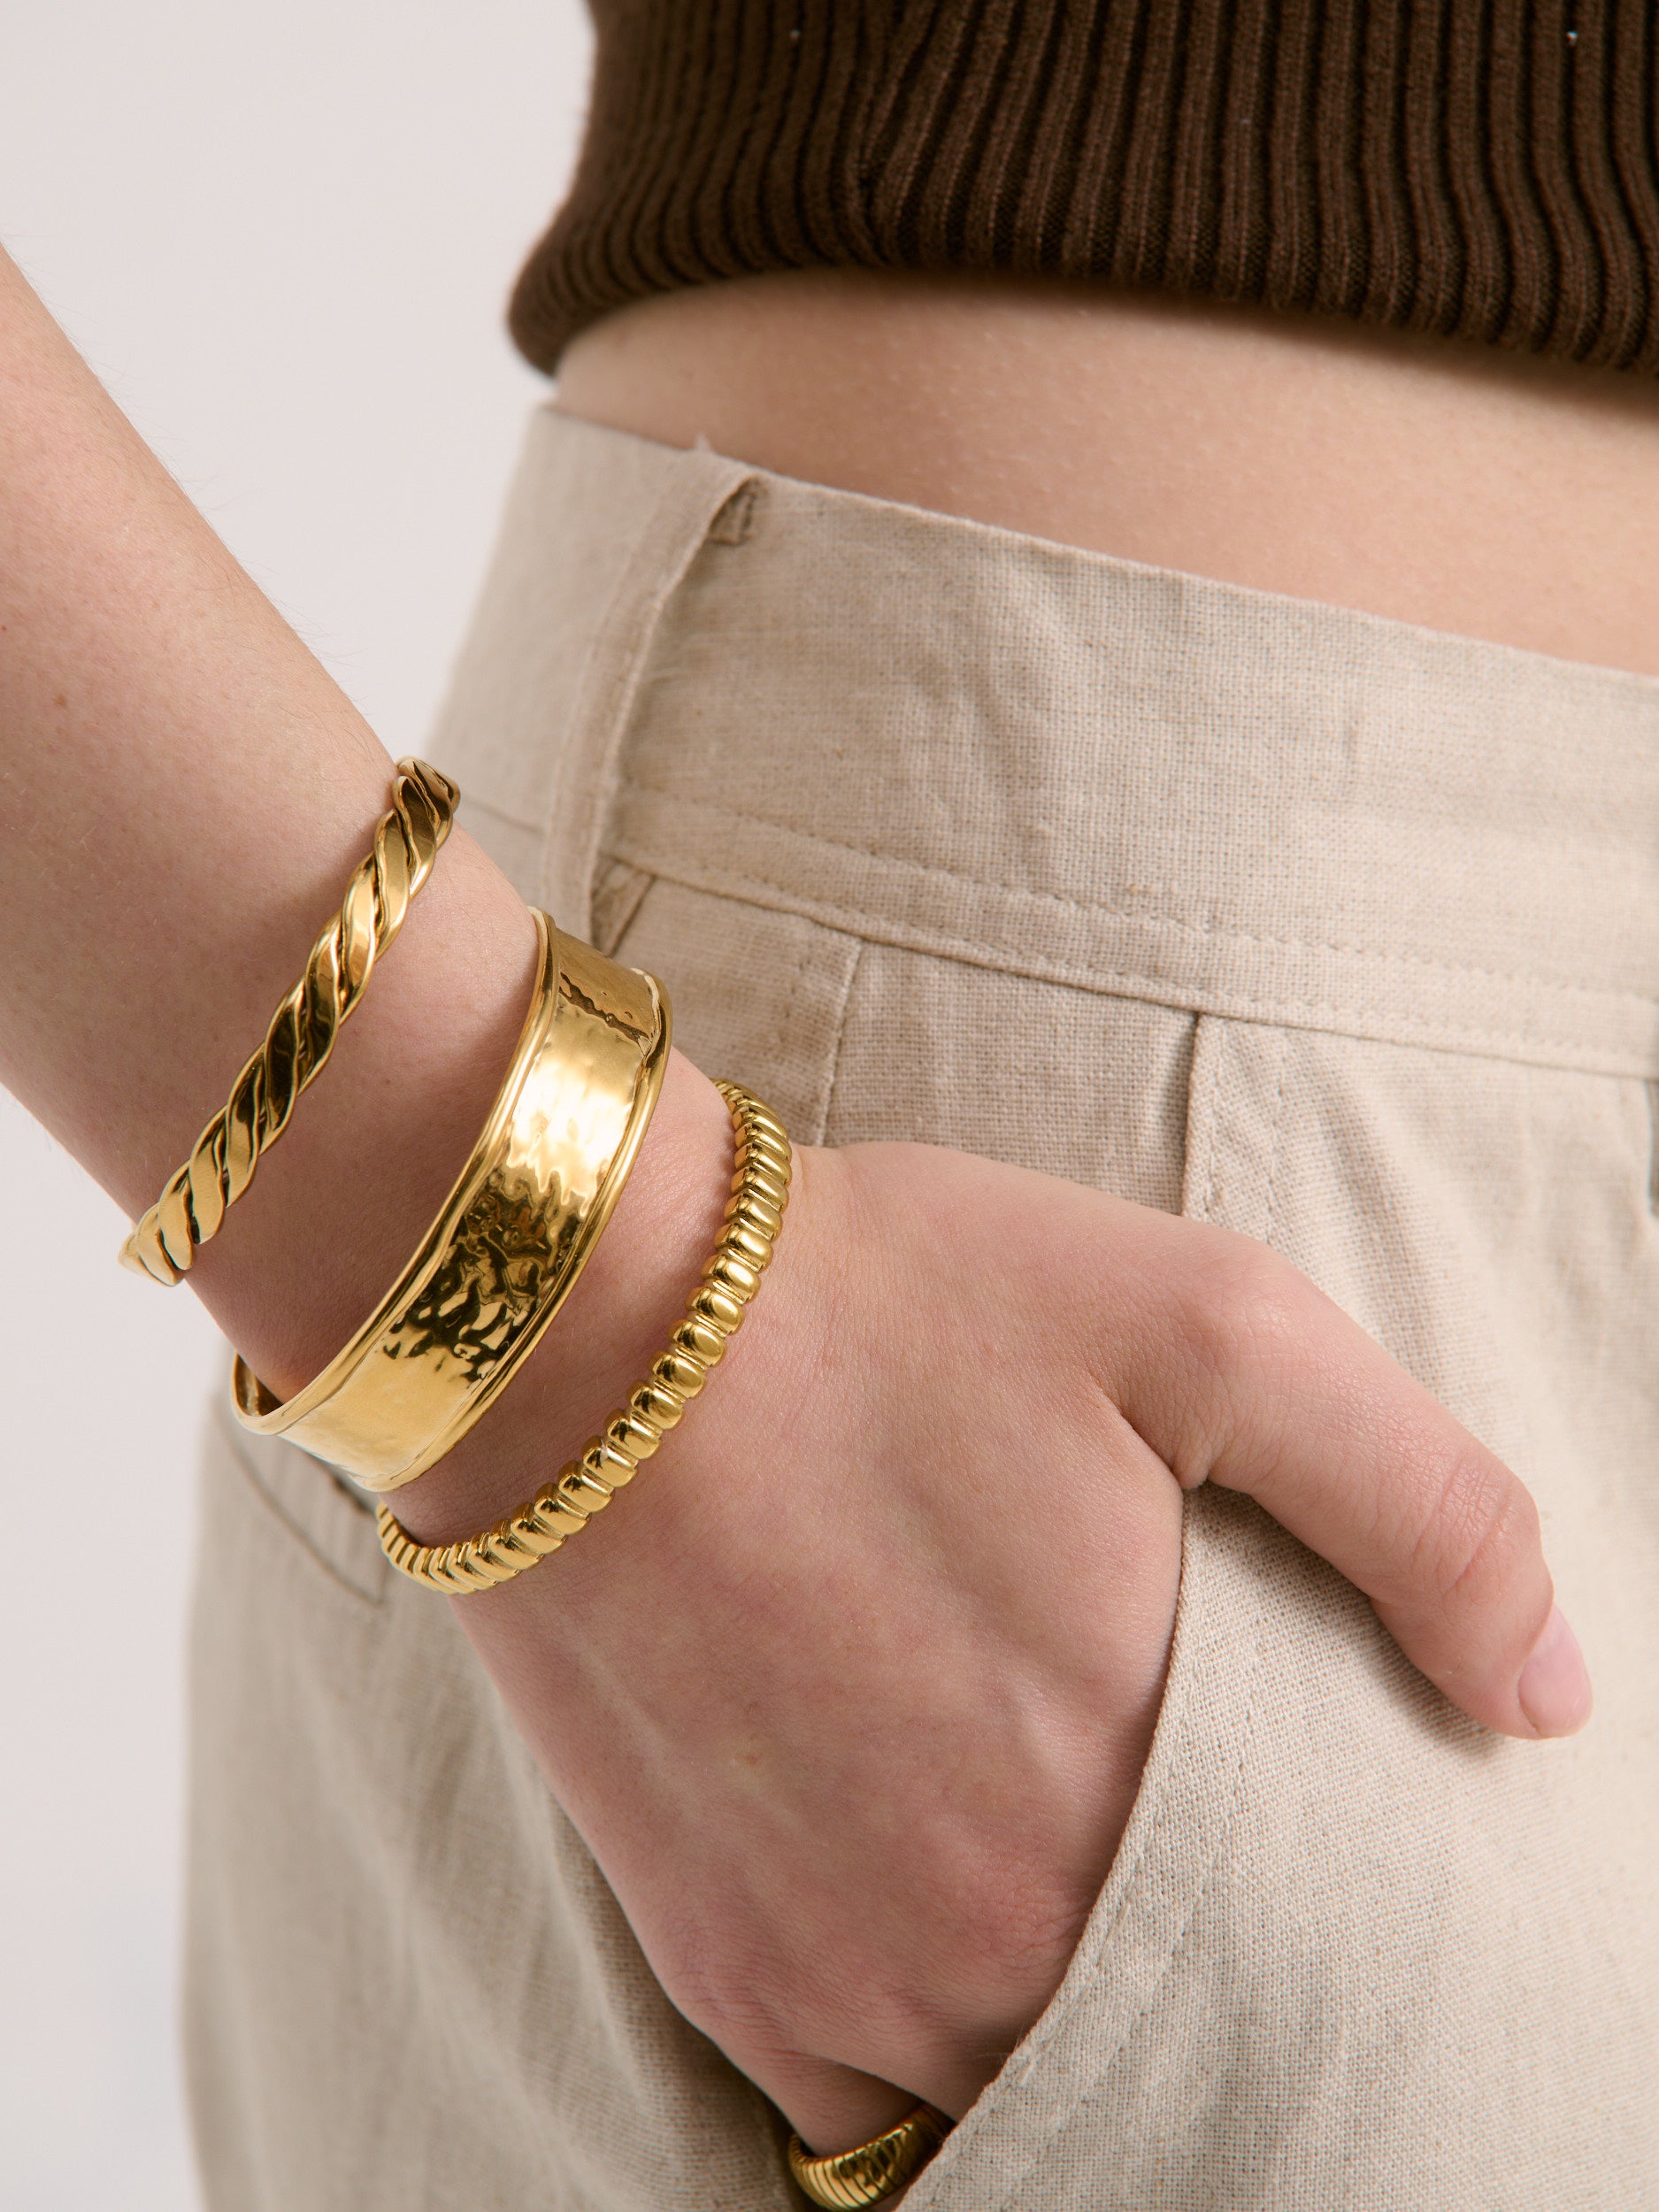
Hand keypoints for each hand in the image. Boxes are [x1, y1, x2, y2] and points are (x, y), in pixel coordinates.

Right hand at [396, 1060, 1589, 2155]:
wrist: (582, 1323)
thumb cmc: (897, 1302)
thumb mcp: (1208, 1326)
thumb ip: (1422, 1511)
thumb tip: (1549, 1698)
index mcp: (1138, 1787)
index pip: (1318, 1951)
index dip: (1338, 1912)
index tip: (1310, 1838)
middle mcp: (992, 1931)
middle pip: (1174, 2029)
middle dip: (1209, 1966)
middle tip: (1174, 1836)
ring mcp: (839, 1971)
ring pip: (1026, 2084)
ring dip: (1069, 2012)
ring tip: (1064, 1881)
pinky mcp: (718, 1964)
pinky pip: (866, 2108)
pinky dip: (928, 2048)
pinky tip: (941, 1933)